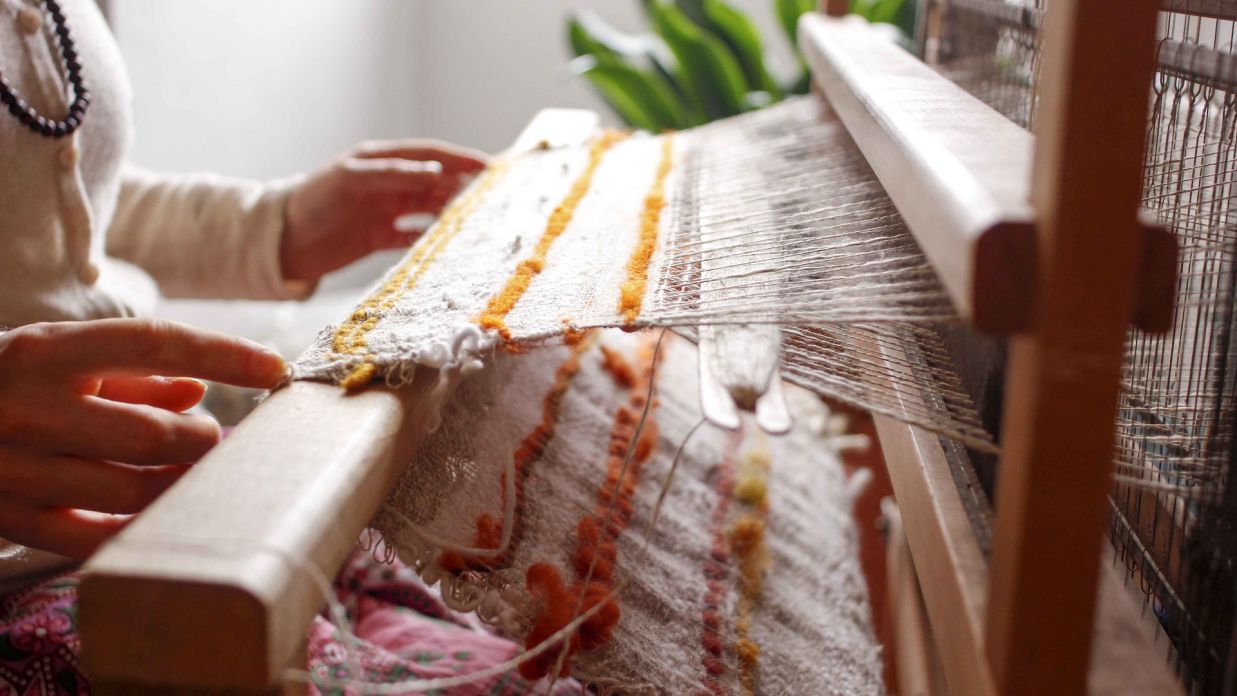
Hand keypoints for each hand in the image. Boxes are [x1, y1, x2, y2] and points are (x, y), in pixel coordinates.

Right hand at [0, 319, 286, 558]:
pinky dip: (139, 527)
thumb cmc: (1, 384)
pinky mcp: (5, 517)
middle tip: (214, 440)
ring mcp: (10, 467)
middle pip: (153, 433)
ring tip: (191, 474)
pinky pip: (92, 537)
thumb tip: (199, 391)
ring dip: (181, 485)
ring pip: (131, 489)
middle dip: (203, 440)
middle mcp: (25, 406)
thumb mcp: (54, 358)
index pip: (152, 342)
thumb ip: (131, 372)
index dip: (221, 354)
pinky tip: (162, 515)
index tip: (274, 367)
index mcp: (42, 351)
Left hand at [281, 139, 487, 282]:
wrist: (281, 241)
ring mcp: (383, 211)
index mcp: (380, 161)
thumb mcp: (351, 180)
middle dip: (462, 186)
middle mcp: (386, 183)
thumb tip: (436, 172)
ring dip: (450, 211)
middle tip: (492, 197)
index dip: (459, 159)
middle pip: (433, 182)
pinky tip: (448, 243)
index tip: (487, 167)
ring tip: (476, 219)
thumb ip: (393, 174)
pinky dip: (430, 238)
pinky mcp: (377, 237)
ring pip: (427, 208)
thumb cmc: (312, 201)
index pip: (429, 155)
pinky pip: (412, 236)